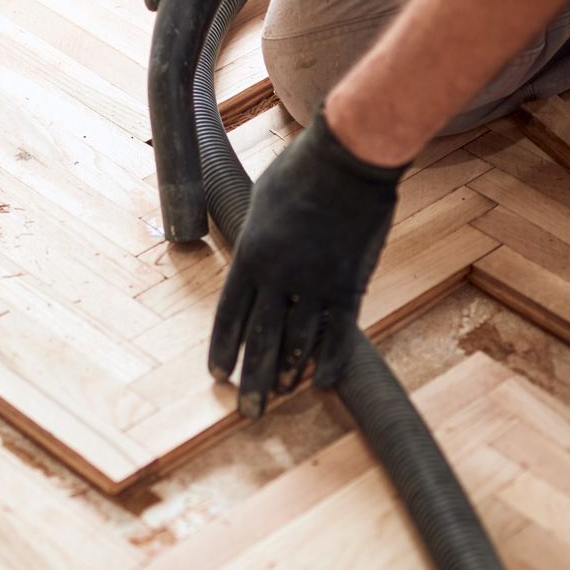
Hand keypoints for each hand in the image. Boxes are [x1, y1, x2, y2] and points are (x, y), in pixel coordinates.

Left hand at [210, 108, 404, 415]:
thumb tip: (251, 254)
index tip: (219, 375)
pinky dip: (329, 361)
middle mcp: (278, 276)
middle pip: (260, 339)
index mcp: (250, 255)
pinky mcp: (350, 283)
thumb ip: (255, 236)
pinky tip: (319, 383)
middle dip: (253, 378)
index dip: (224, 348)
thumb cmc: (300, 170)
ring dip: (287, 373)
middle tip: (247, 410)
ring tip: (280, 396)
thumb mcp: (260, 201)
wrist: (347, 158)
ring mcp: (315, 282)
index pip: (230, 315)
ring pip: (297, 341)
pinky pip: (338, 333)